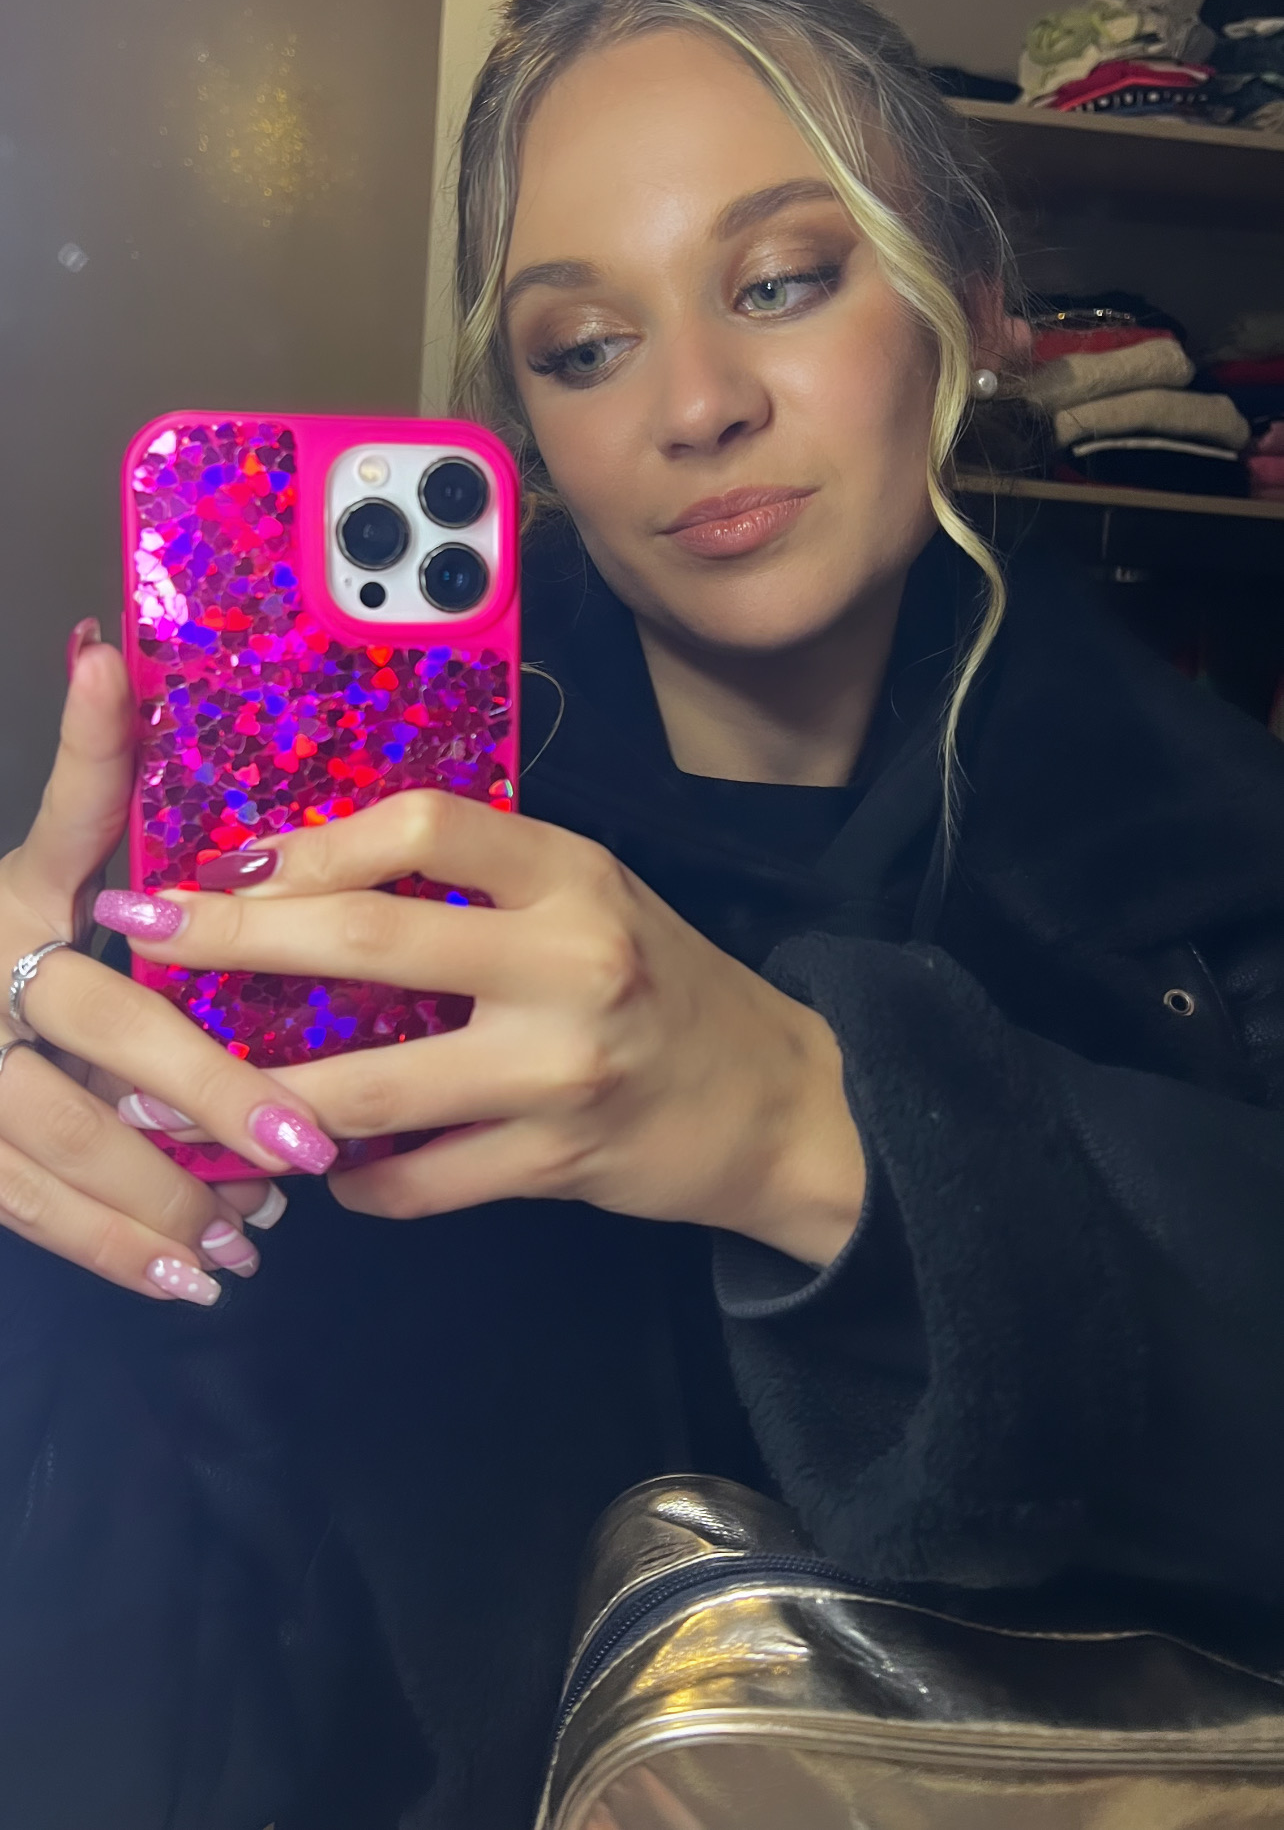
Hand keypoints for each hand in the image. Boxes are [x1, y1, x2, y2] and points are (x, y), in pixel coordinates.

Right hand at [0, 627, 335, 1303]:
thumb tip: (108, 652)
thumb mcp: (35, 844)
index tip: (304, 1100)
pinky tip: (180, 1276)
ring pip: (50, 1163)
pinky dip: (104, 1249)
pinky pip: (21, 1212)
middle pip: (92, 1076)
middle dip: (203, 1113)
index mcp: (11, 912)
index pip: (108, 958)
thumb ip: (85, 768)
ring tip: (253, 1237)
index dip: (204, 1032)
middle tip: (306, 1156)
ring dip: (158, 1207)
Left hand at [116, 791, 866, 1265]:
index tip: (231, 865)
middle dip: (236, 941)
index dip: (314, 840)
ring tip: (183, 1097)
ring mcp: (562, 1067)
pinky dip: (356, 1178)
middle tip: (145, 939)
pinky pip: (419, 1180)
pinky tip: (324, 1168)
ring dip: (262, 1094)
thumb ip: (481, 884)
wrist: (775, 1100)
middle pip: (371, 938)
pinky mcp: (558, 1162)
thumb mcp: (587, 899)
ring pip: (374, 1082)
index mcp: (573, 874)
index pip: (426, 824)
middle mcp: (569, 959)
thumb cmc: (662, 981)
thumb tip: (313, 880)